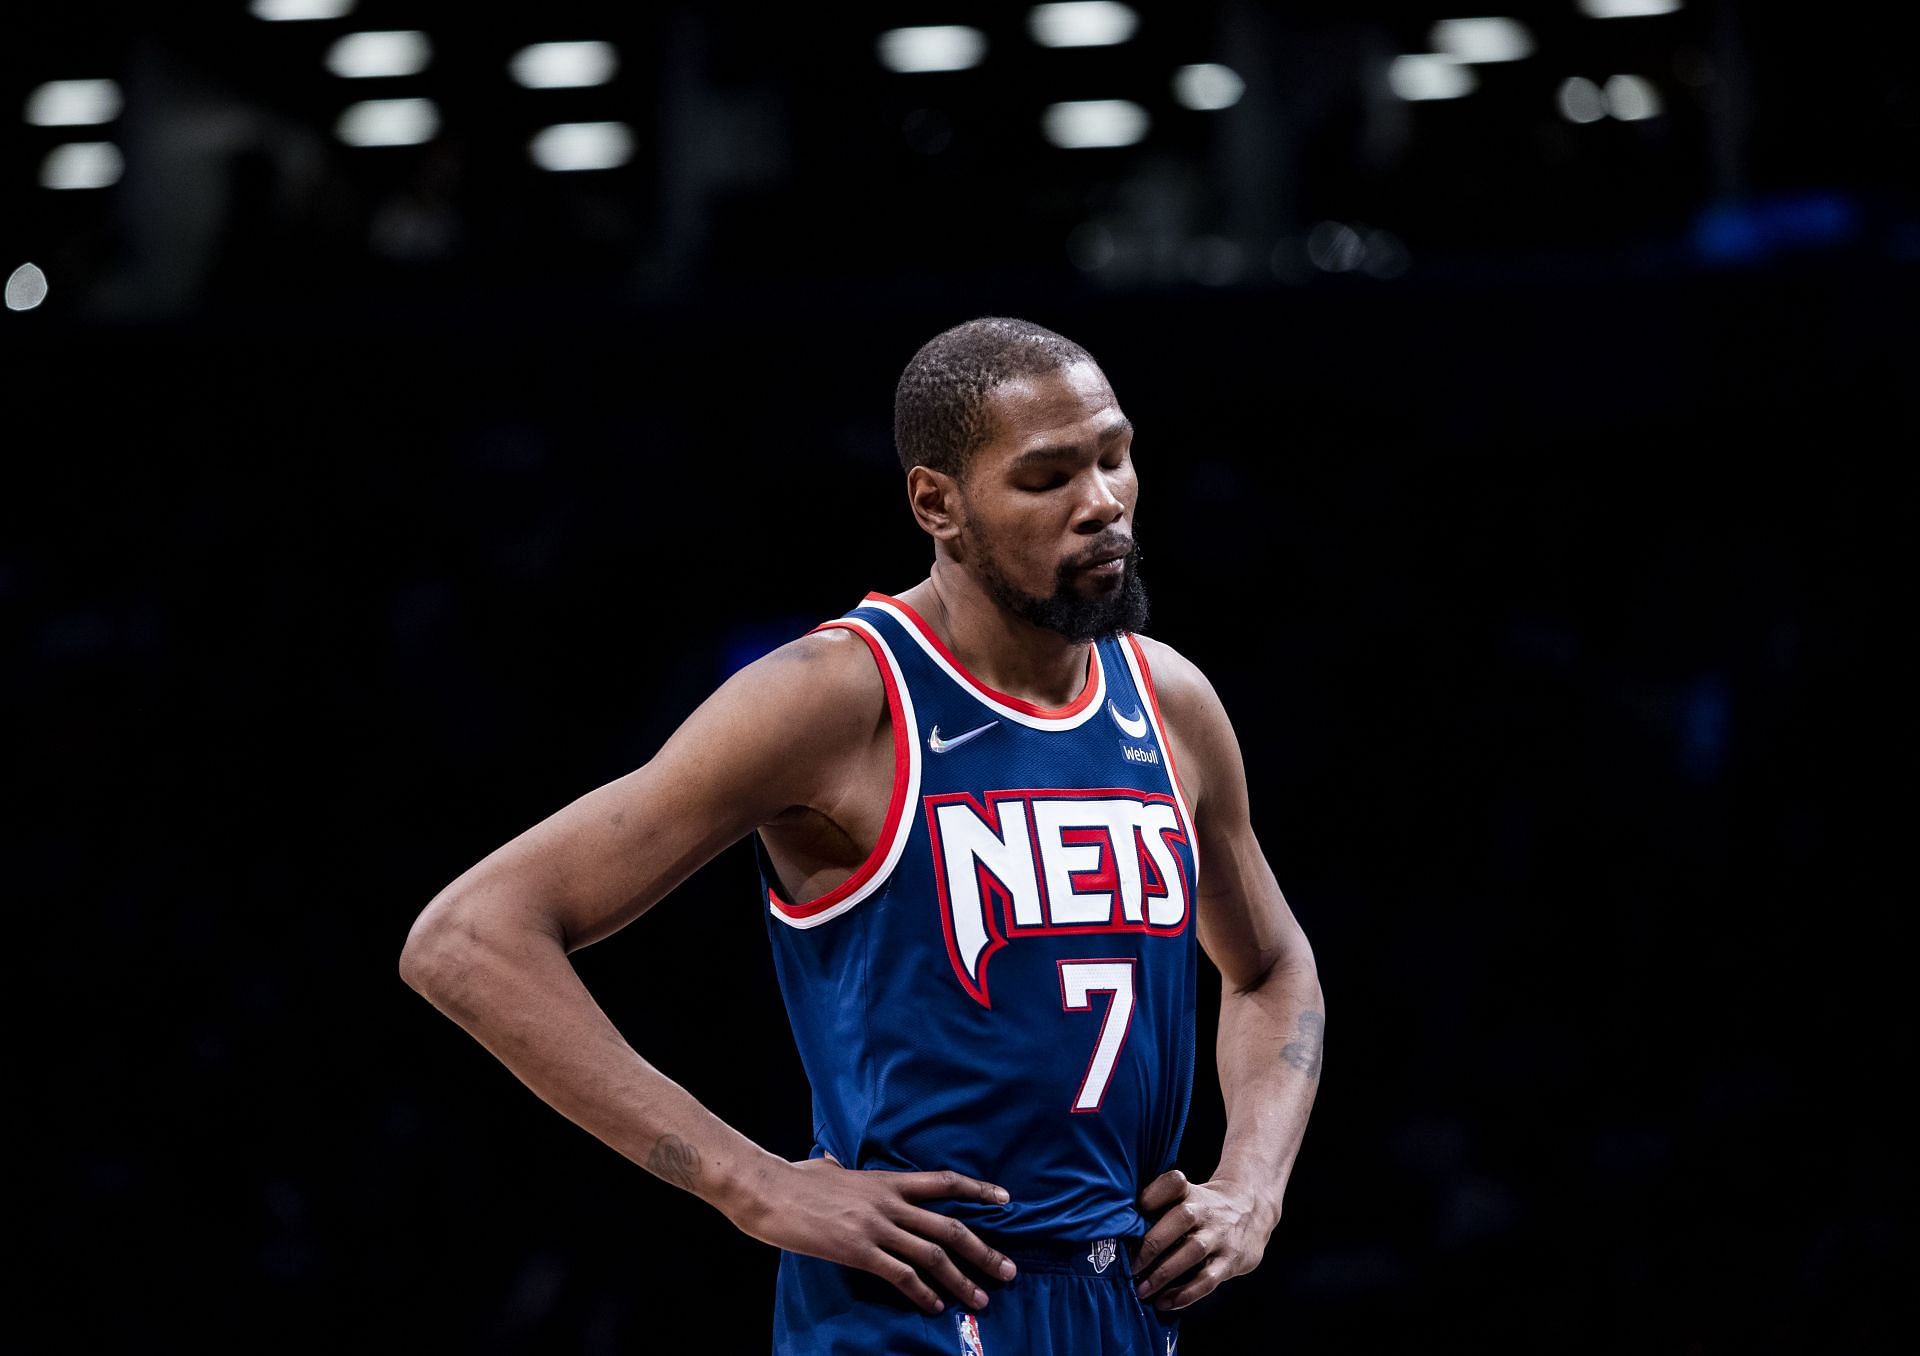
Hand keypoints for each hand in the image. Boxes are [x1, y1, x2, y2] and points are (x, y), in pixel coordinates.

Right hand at [728, 1154, 1018, 1314]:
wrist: (768, 1190)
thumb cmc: (793, 1178)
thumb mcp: (824, 1167)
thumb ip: (836, 1166)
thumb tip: (829, 1159)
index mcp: (886, 1180)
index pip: (943, 1181)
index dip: (978, 1190)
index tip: (1007, 1200)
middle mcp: (889, 1202)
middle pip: (949, 1226)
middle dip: (983, 1251)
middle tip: (1009, 1270)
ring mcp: (876, 1227)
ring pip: (932, 1254)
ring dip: (962, 1280)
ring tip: (982, 1300)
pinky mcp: (858, 1250)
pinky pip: (901, 1274)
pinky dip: (923, 1293)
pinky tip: (936, 1307)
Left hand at [1130, 1169, 1273, 1310]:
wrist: (1252, 1210)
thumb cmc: (1203, 1207)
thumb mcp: (1187, 1195)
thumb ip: (1159, 1207)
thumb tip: (1117, 1230)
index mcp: (1191, 1191)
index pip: (1174, 1183)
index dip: (1153, 1195)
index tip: (1133, 1212)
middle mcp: (1206, 1210)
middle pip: (1181, 1218)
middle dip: (1152, 1244)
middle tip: (1129, 1267)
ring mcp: (1220, 1235)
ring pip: (1193, 1251)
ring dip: (1164, 1273)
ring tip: (1141, 1290)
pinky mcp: (1231, 1260)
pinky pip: (1208, 1279)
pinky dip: (1185, 1293)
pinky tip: (1164, 1302)